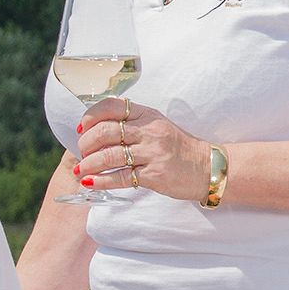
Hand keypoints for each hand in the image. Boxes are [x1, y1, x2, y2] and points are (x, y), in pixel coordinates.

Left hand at [75, 100, 207, 201]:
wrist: (208, 167)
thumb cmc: (178, 147)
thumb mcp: (156, 126)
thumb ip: (132, 123)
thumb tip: (96, 129)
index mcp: (147, 115)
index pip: (112, 106)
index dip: (90, 117)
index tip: (81, 129)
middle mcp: (149, 131)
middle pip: (105, 132)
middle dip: (86, 144)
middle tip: (81, 153)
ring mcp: (153, 153)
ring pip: (109, 156)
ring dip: (89, 164)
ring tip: (80, 171)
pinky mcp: (155, 175)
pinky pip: (121, 177)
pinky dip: (101, 181)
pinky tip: (90, 183)